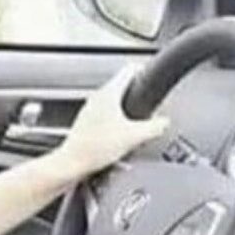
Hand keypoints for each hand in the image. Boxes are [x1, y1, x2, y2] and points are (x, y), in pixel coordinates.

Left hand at [56, 66, 169, 183]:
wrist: (71, 164)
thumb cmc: (94, 149)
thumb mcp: (133, 137)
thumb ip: (154, 127)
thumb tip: (164, 123)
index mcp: (109, 93)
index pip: (130, 70)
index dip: (144, 70)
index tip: (150, 76)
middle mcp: (97, 98)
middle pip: (121, 87)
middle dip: (136, 96)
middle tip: (146, 105)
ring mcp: (89, 111)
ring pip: (112, 103)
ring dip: (124, 111)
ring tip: (133, 126)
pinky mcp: (84, 125)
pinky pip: (103, 118)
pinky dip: (113, 123)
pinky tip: (118, 139)